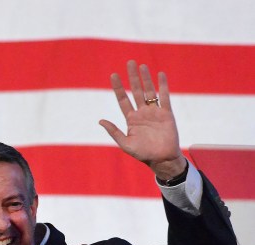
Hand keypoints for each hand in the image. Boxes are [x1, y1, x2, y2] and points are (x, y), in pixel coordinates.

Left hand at [99, 60, 186, 179]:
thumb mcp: (125, 143)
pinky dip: (163, 86)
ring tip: (142, 66)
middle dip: (132, 77)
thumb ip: (114, 131)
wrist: (162, 159)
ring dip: (146, 78)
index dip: (118, 88)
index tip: (113, 75)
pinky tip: (160, 74)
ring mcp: (154, 112)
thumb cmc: (143, 154)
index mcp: (131, 119)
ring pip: (149, 91)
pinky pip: (164, 97)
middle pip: (136, 91)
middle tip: (129, 62)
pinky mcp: (166, 113)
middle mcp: (142, 113)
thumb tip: (101, 120)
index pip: (123, 100)